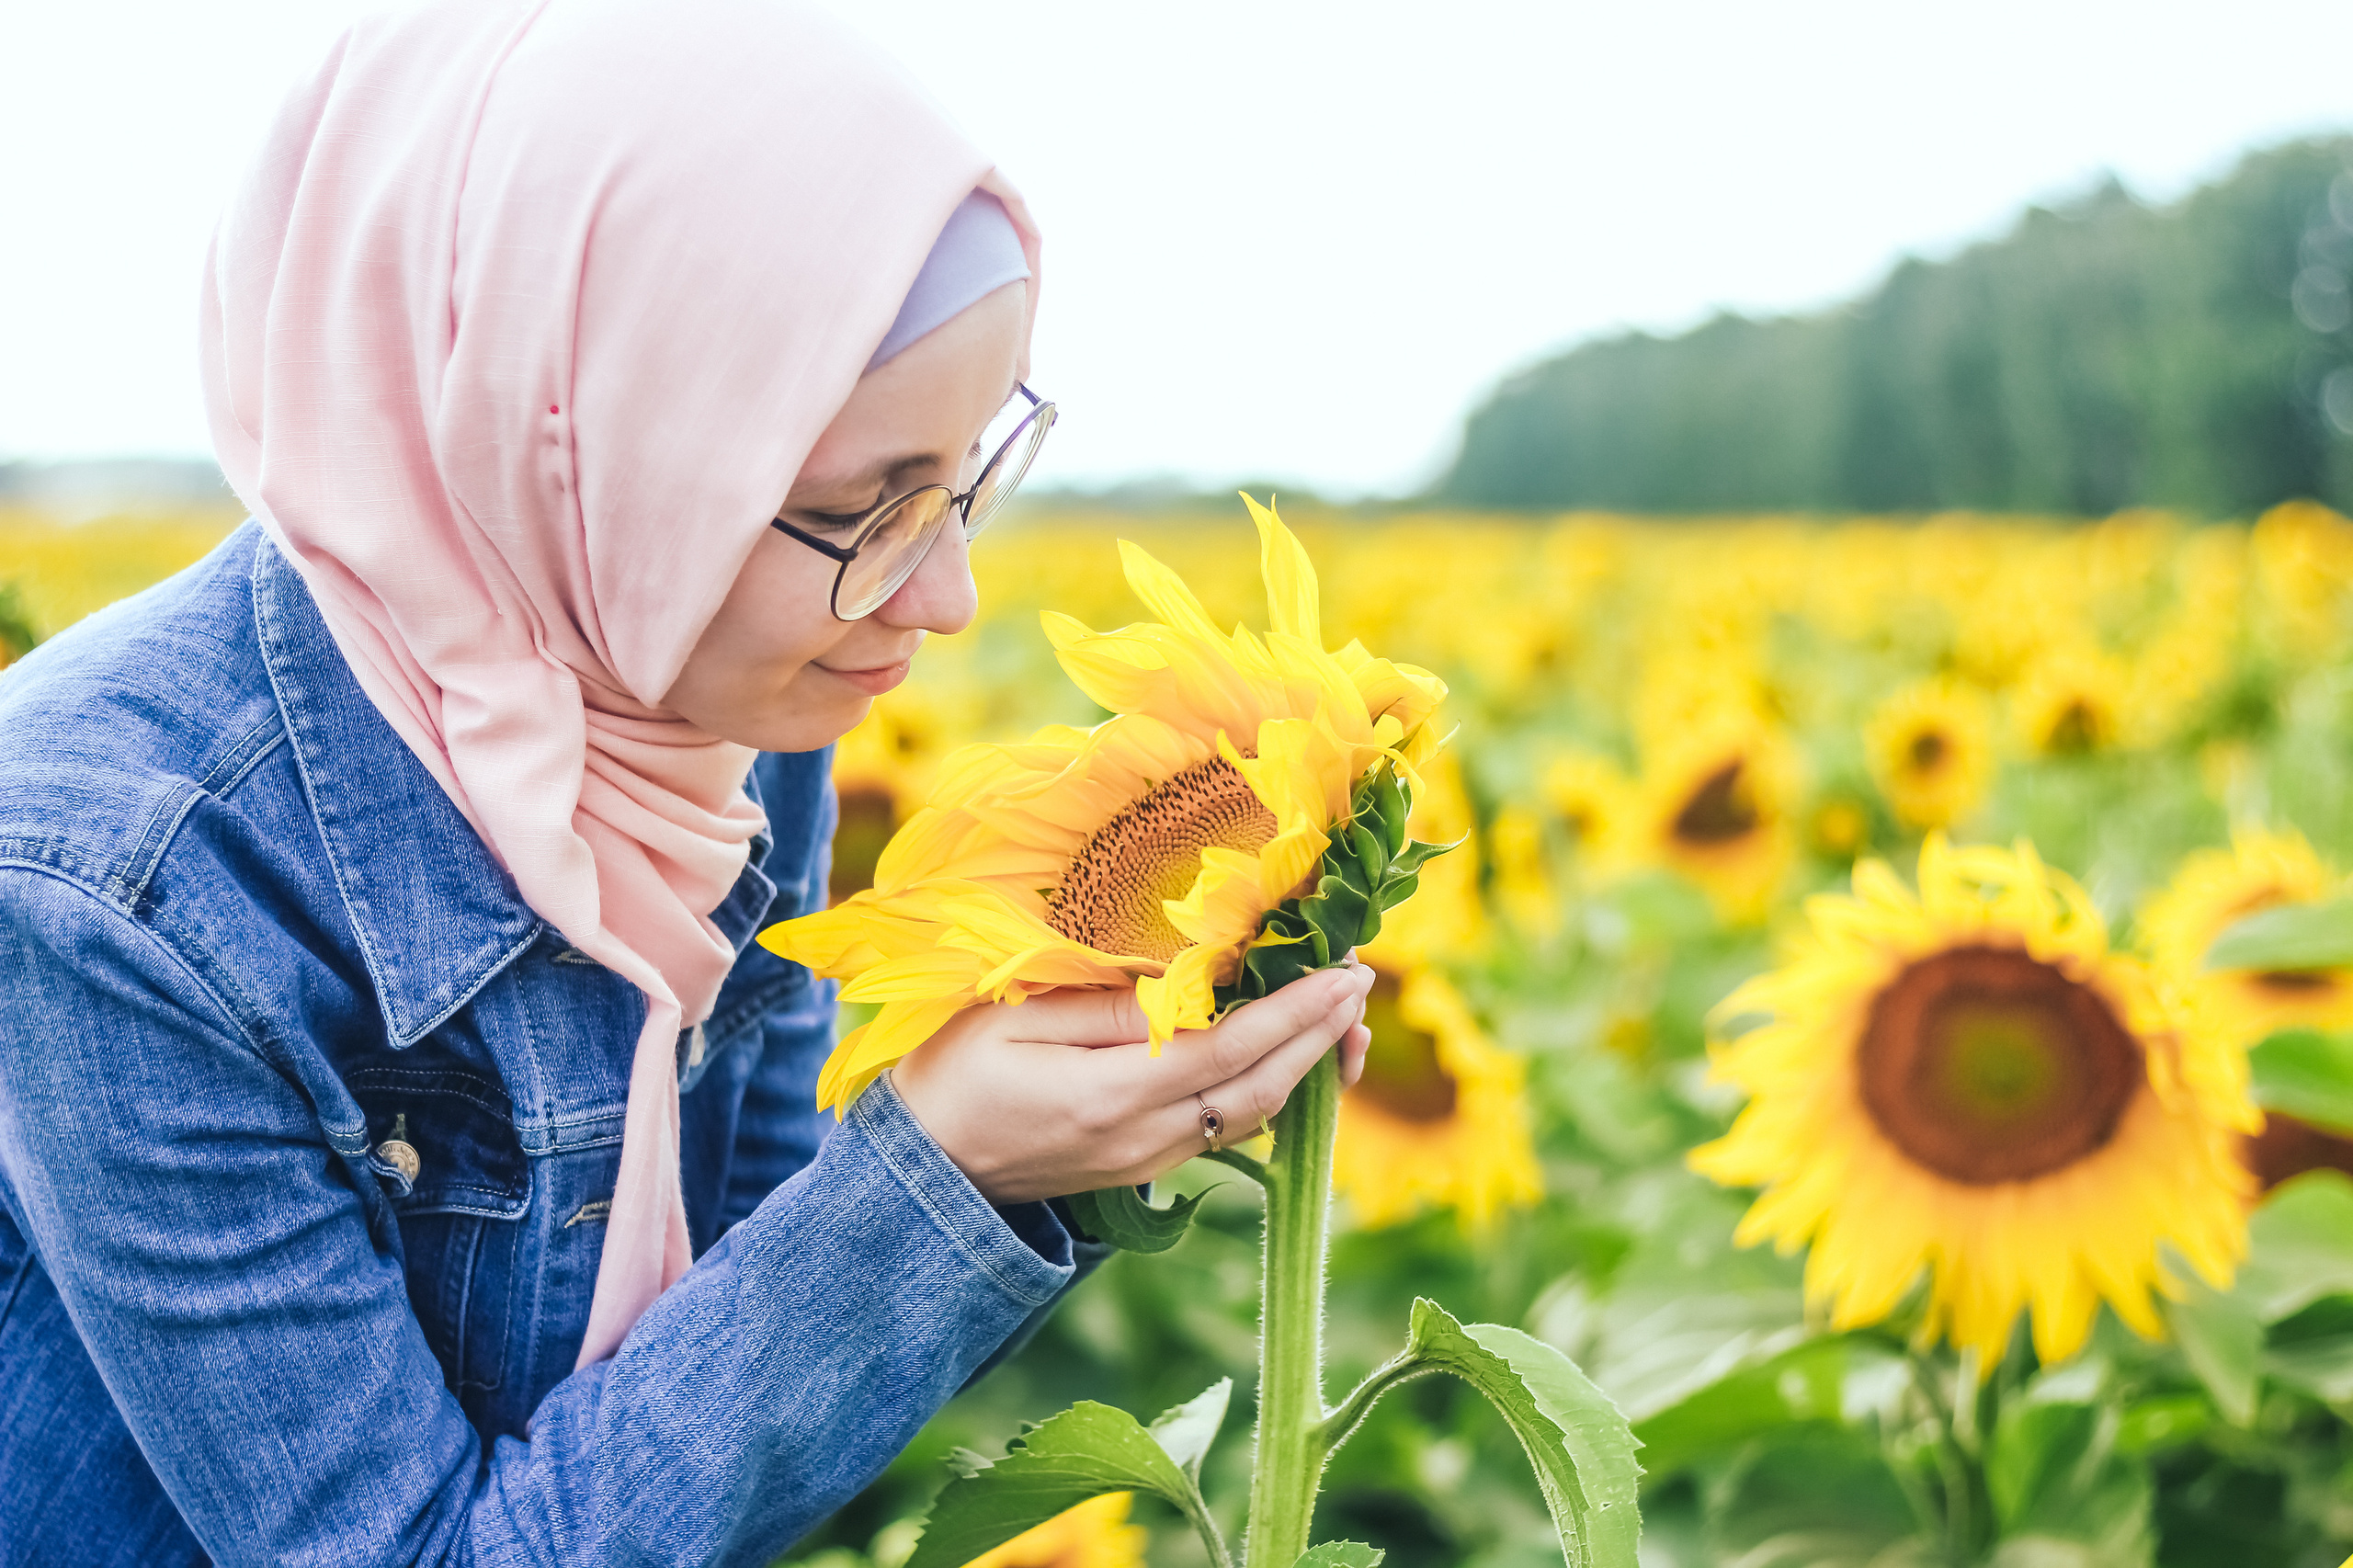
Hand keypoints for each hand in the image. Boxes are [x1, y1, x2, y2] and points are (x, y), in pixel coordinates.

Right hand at [889, 964, 1376, 1203]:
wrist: (925, 1173)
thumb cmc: (954, 1077)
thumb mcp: (1015, 1020)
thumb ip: (1108, 1005)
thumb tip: (1191, 980)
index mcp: (1115, 1096)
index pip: (1232, 1048)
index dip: (1296, 1011)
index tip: (1345, 970)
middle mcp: (1147, 1140)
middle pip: (1262, 1088)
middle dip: (1319, 1035)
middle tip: (1360, 982)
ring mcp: (1150, 1162)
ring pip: (1253, 1116)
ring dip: (1307, 1068)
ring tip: (1344, 1019)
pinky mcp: (1146, 1168)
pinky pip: (1227, 1130)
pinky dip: (1271, 1091)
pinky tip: (1289, 1058)